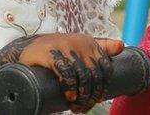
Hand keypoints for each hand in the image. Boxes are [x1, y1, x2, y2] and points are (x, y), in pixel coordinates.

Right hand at [0, 33, 123, 112]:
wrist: (27, 48)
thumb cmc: (57, 51)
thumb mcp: (80, 46)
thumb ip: (100, 46)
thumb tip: (122, 45)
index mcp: (89, 42)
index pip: (105, 67)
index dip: (103, 86)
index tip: (96, 99)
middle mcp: (80, 43)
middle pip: (94, 76)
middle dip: (91, 96)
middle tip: (83, 108)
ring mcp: (66, 47)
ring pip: (83, 77)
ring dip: (81, 97)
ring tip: (76, 107)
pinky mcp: (52, 54)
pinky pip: (67, 74)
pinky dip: (70, 89)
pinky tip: (69, 98)